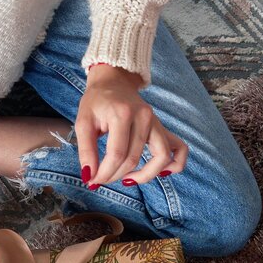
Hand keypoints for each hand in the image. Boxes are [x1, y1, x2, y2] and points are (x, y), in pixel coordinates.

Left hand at [76, 65, 187, 187]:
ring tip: (128, 179)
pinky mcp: (163, 128)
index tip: (93, 180)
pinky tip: (159, 172)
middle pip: (134, 159)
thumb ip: (86, 151)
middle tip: (102, 179)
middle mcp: (144, 117)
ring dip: (144, 176)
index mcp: (122, 113)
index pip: (117, 154)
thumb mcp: (83, 122)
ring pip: (162, 158)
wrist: (114, 83)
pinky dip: (174, 164)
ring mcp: (157, 122)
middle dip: (116, 176)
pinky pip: (179, 149)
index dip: (105, 173)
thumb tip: (90, 177)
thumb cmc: (97, 102)